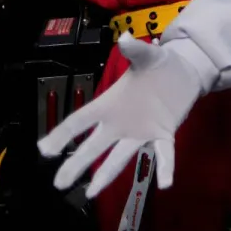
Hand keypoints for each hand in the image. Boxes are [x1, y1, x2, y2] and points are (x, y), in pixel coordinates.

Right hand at [36, 34, 205, 196]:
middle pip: (94, 146)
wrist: (186, 72)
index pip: (80, 122)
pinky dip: (164, 168)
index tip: (45, 150)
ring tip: (90, 192)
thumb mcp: (148, 56)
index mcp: (110, 104)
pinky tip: (164, 183)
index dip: (61, 135)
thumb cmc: (160, 64)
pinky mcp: (163, 134)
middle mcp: (121, 123)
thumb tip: (126, 38)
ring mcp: (141, 132)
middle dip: (76, 164)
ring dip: (106, 175)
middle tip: (59, 183)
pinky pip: (163, 155)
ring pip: (120, 157)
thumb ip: (136, 51)